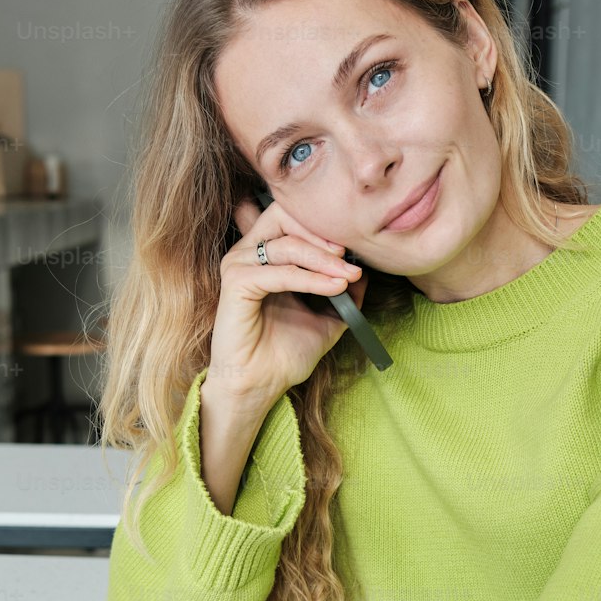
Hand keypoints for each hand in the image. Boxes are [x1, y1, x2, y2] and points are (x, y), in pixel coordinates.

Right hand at [210, 194, 369, 412]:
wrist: (261, 384)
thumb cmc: (284, 353)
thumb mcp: (326, 318)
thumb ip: (342, 292)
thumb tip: (364, 271)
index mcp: (265, 255)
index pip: (292, 216)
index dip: (323, 227)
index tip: (352, 251)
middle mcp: (248, 253)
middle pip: (285, 215)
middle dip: (322, 234)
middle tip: (348, 258)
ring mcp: (239, 265)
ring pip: (287, 244)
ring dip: (324, 260)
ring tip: (348, 277)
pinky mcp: (235, 284)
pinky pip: (280, 272)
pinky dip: (311, 278)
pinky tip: (334, 288)